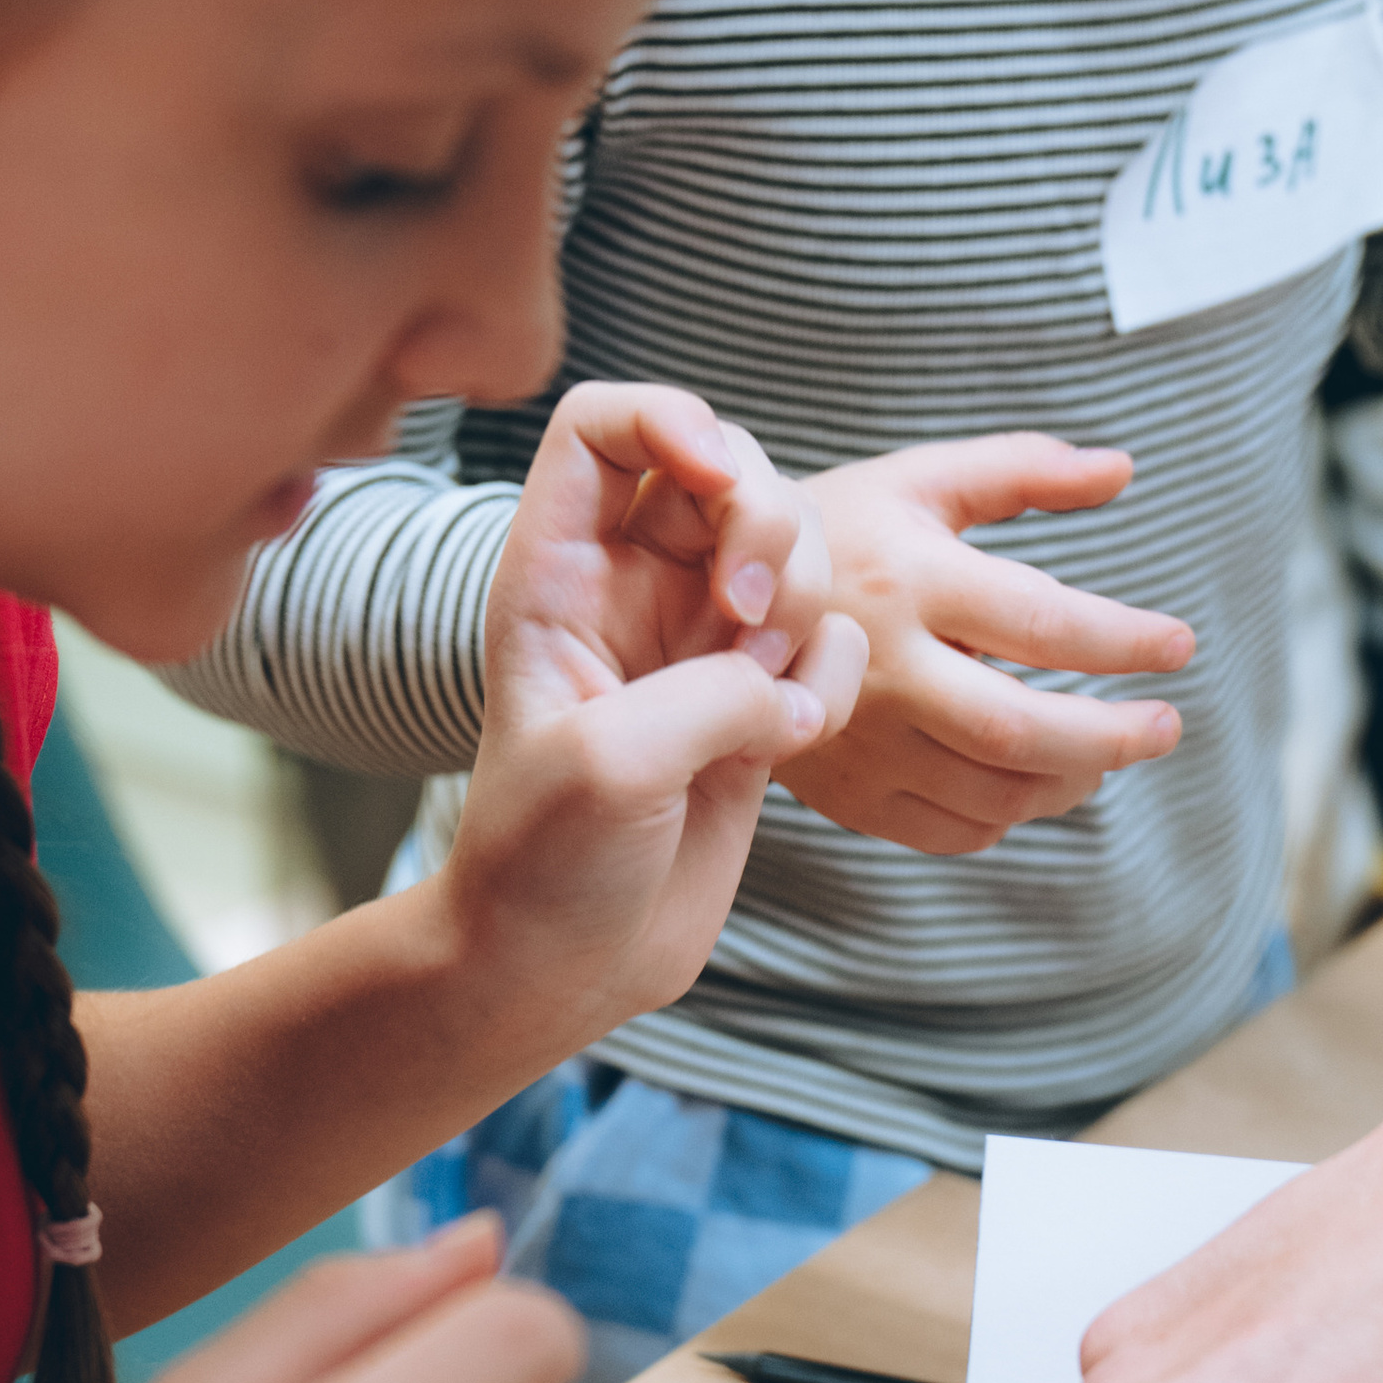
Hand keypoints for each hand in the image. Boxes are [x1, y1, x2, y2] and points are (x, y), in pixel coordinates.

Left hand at [446, 381, 866, 1052]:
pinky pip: (834, 642)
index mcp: (557, 571)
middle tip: (752, 620)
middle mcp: (630, 587)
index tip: (712, 481)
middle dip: (770, 524)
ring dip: (814, 607)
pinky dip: (838, 677)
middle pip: (731, 466)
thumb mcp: (612, 765)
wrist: (563, 963)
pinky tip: (792, 744)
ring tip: (769, 702)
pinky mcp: (757, 698)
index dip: (670, 419)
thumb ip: (712, 692)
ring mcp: (700, 640)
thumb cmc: (544, 862)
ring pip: (799, 551)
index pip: (604, 422)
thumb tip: (793, 685)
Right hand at [782, 437, 1193, 855]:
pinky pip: (952, 828)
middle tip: (1165, 727)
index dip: (1124, 640)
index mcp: (910, 580)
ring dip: (1070, 780)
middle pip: (1019, 729)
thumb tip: (1123, 469)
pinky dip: (1012, 816)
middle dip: (1111, 737)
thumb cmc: (842, 530)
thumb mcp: (921, 480)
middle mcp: (885, 668)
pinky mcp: (847, 790)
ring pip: (993, 792)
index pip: (1041, 623)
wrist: (717, 601)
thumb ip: (1024, 470)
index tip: (1179, 645)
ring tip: (1106, 750)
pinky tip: (1035, 779)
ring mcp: (862, 738)